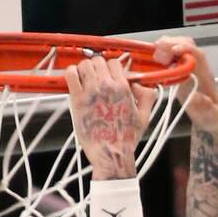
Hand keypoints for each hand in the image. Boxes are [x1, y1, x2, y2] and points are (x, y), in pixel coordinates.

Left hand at [65, 56, 151, 180]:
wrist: (110, 155)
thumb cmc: (126, 139)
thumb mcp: (144, 117)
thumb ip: (147, 96)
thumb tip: (140, 85)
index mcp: (122, 88)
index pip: (114, 63)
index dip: (111, 68)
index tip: (108, 77)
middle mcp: (106, 86)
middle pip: (98, 61)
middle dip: (97, 68)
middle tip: (96, 80)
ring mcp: (90, 91)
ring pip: (84, 65)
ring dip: (84, 70)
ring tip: (85, 80)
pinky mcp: (77, 99)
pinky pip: (70, 74)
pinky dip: (71, 73)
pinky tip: (74, 80)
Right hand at [152, 34, 217, 132]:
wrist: (211, 115)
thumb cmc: (212, 115)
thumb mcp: (211, 114)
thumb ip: (204, 106)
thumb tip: (194, 97)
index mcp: (205, 73)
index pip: (197, 53)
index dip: (185, 49)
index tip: (173, 51)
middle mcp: (196, 65)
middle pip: (185, 44)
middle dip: (170, 44)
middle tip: (158, 56)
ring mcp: (187, 64)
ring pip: (176, 46)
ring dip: (164, 47)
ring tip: (155, 59)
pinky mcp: (179, 68)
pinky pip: (170, 54)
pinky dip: (160, 53)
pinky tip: (154, 60)